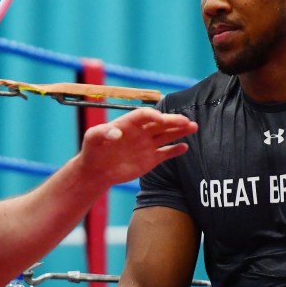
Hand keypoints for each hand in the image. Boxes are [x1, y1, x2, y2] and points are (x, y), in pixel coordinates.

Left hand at [77, 108, 196, 187]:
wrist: (96, 170)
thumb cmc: (92, 151)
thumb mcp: (92, 138)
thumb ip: (102, 132)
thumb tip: (116, 132)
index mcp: (128, 123)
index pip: (143, 115)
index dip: (152, 115)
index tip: (160, 118)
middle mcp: (141, 132)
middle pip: (160, 123)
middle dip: (173, 121)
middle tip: (186, 121)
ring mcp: (147, 145)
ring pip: (167, 135)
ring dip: (180, 131)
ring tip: (193, 127)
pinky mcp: (150, 159)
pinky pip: (166, 153)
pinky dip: (175, 150)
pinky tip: (185, 147)